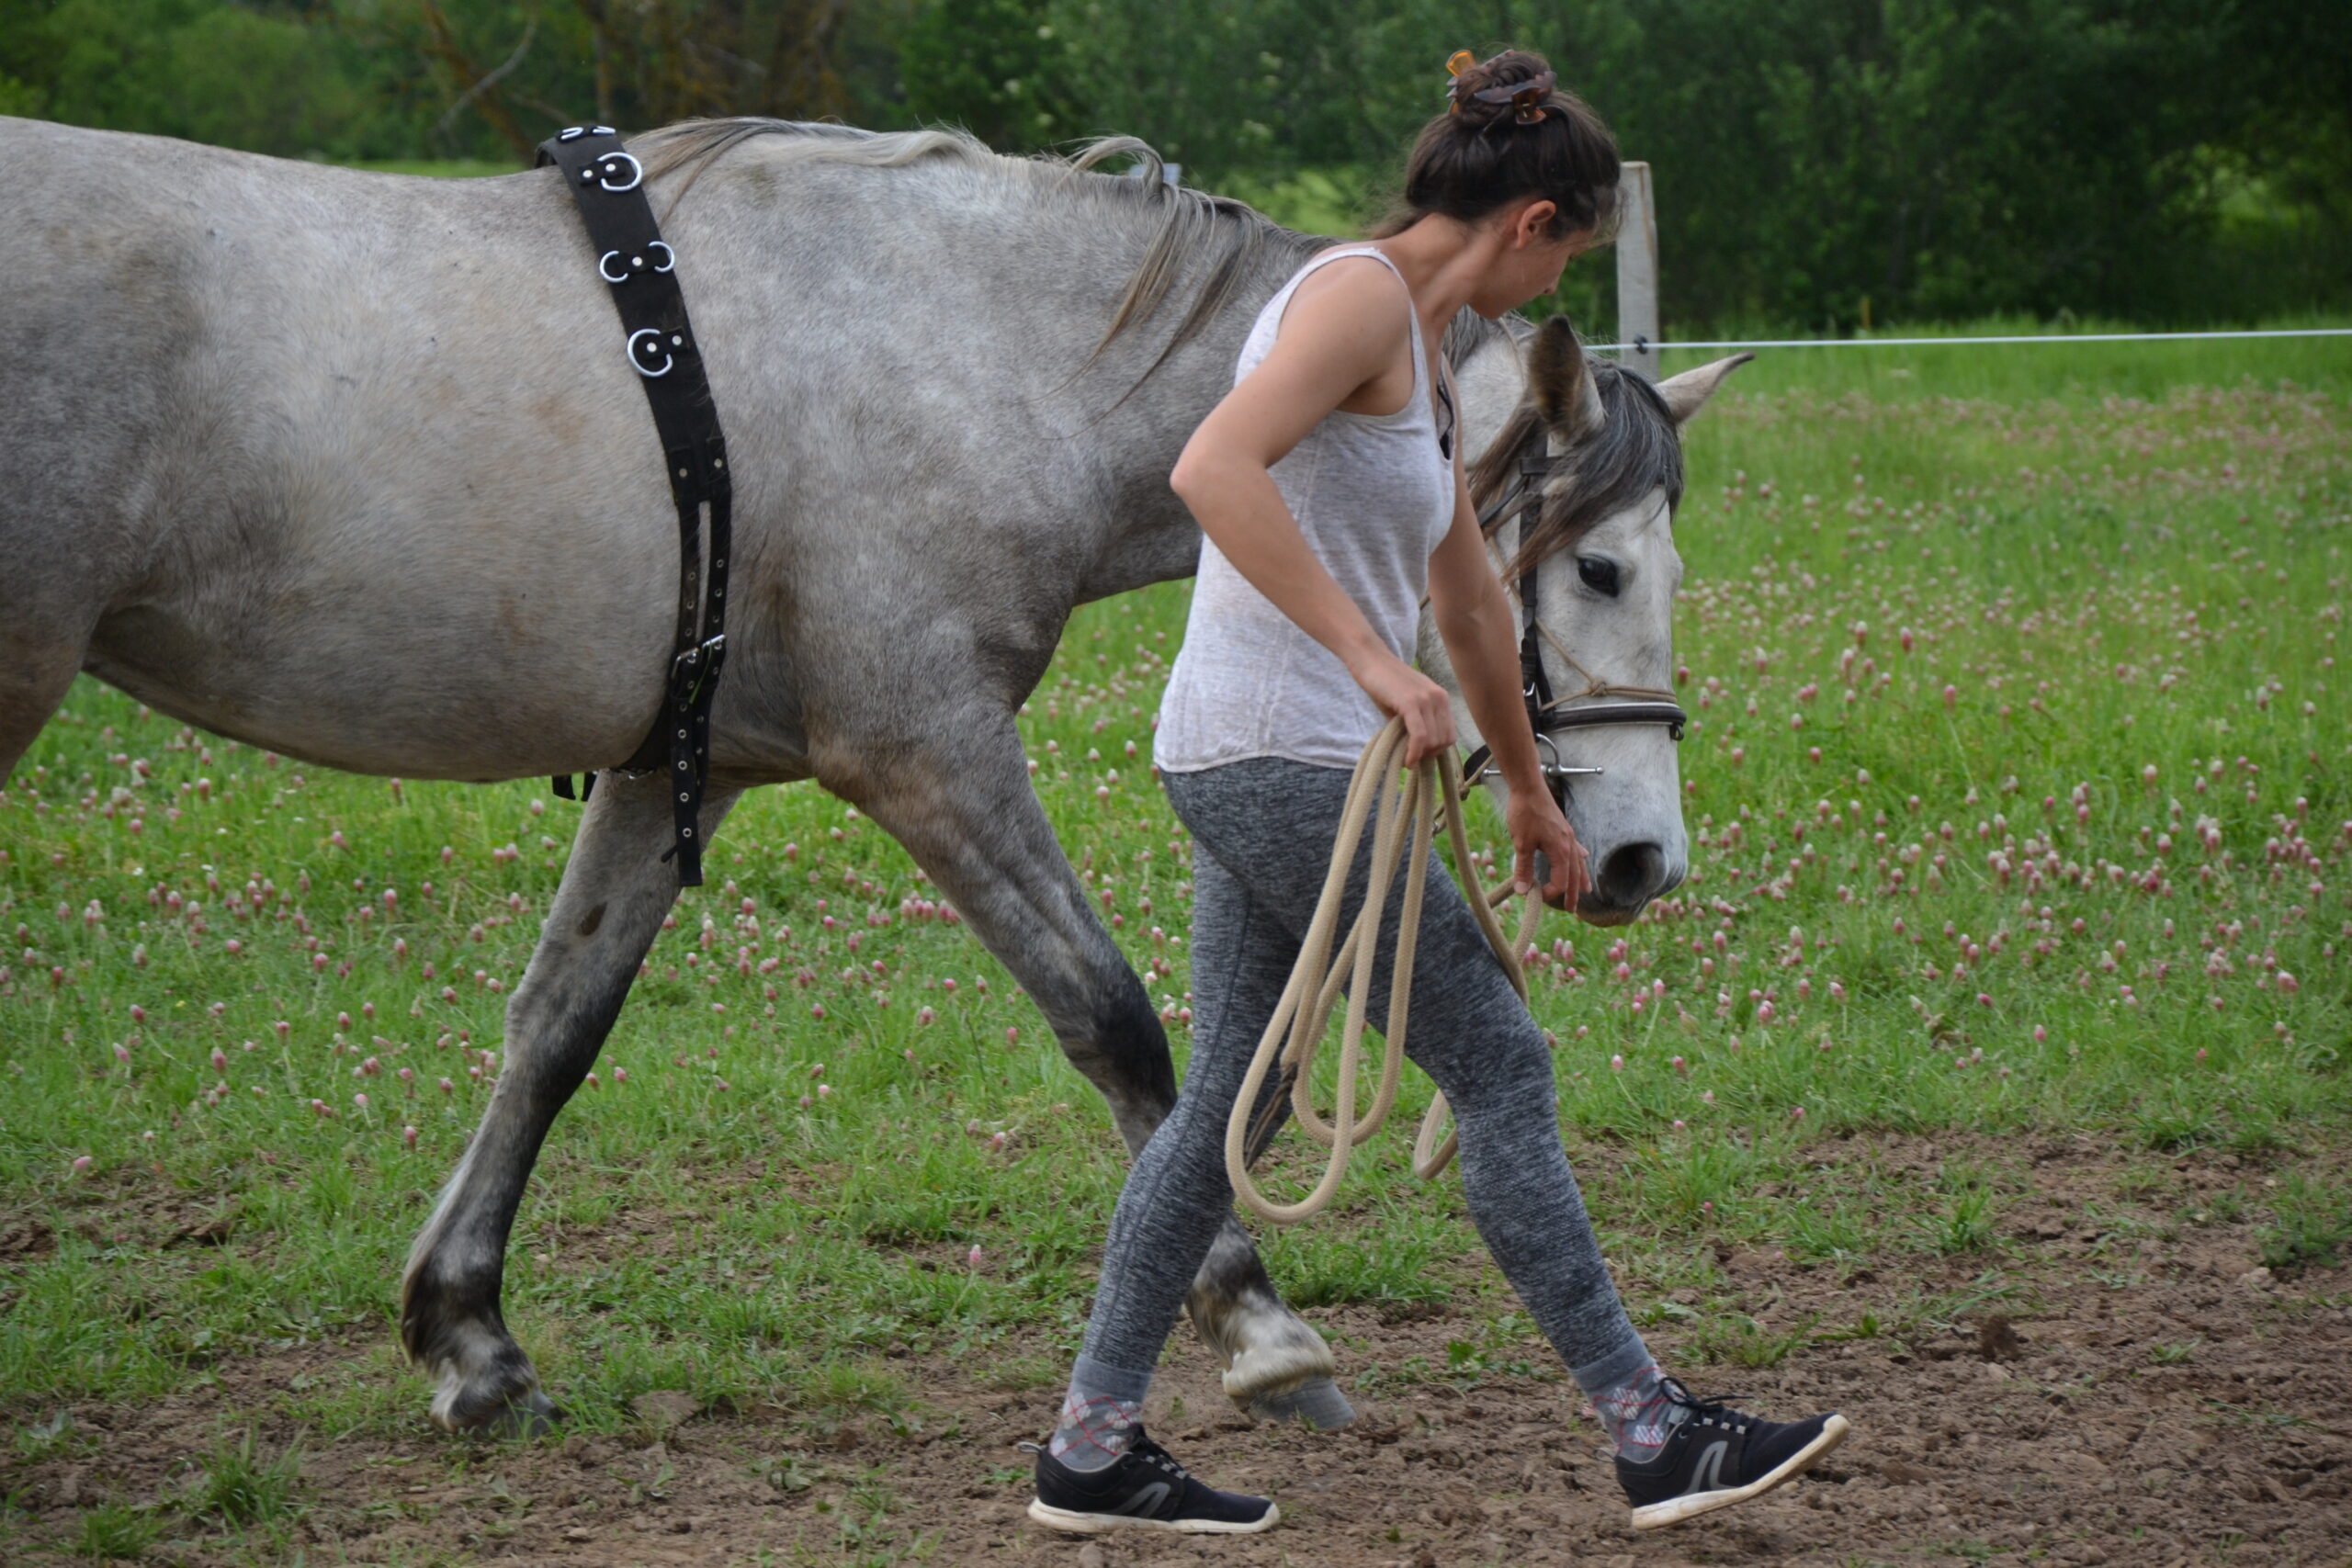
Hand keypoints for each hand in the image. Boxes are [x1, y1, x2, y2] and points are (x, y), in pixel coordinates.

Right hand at [1352, 654, 1455, 766]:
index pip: (1450, 735)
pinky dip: (1414, 752)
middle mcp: (1439, 698)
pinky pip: (1420, 736)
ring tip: (1405, 758)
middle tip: (1410, 757)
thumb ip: (1415, 724)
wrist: (1370, 660)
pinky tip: (1406, 759)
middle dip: (1427, 755)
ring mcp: (1426, 699)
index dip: (1436, 751)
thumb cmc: (1383, 684)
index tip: (1419, 755)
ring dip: (1419, 755)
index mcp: (1441, 698)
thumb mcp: (1406, 705)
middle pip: (1443, 740)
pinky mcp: (1411, 702)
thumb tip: (1416, 751)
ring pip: (1433, 740)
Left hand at [1506, 785, 1591, 906]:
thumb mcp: (1521, 843)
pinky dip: (1579, 858)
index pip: (1561, 881)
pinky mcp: (1564, 829)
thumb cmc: (1525, 813)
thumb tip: (1523, 891)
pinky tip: (1583, 858)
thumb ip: (1523, 868)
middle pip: (1574, 875)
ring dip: (1581, 878)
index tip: (1535, 895)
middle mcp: (1569, 845)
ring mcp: (1569, 836)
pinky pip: (1576, 848)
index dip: (1549, 892)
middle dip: (1573, 894)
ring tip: (1586, 891)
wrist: (1528, 787)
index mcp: (1561, 851)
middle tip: (1573, 911)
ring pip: (1578, 863)